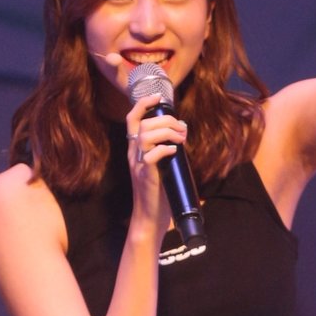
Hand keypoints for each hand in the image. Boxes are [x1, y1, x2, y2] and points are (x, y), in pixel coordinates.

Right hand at [125, 91, 186, 239]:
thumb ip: (167, 148)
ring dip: (166, 132)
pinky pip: (151, 156)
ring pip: (145, 135)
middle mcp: (134, 154)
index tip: (158, 97)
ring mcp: (138, 165)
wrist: (151, 217)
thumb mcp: (161, 164)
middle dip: (166, 120)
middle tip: (182, 129)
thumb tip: (182, 132)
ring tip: (181, 138)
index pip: (132, 120)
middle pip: (143, 124)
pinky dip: (164, 150)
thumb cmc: (159, 192)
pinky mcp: (146, 177)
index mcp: (136, 149)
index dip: (143, 104)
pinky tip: (175, 151)